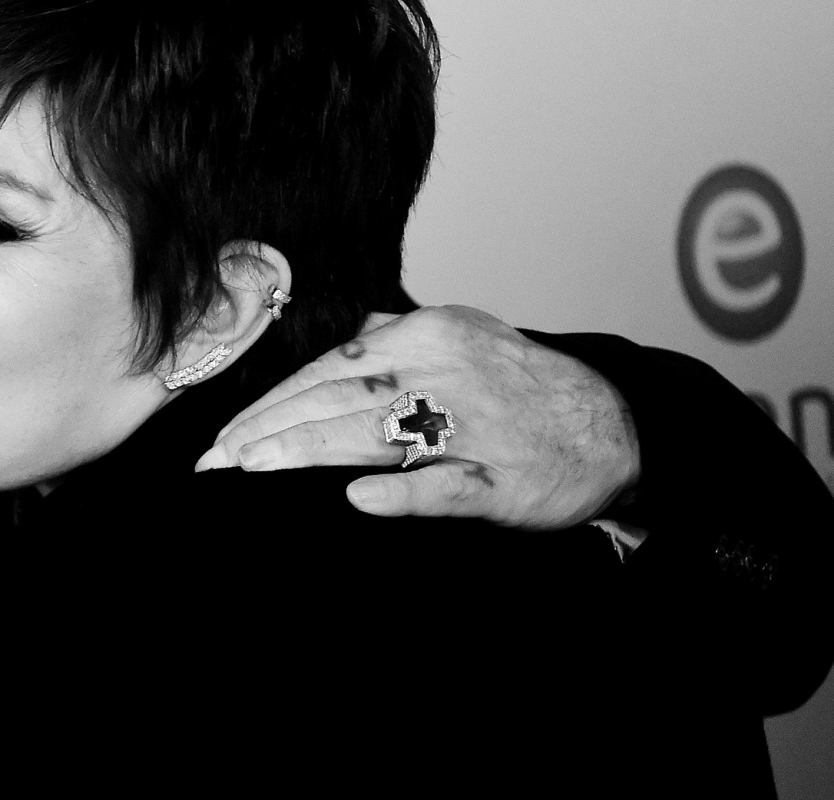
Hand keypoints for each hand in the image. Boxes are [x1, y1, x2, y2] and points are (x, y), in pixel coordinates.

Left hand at [196, 305, 639, 529]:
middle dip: (268, 429)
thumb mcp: (467, 335)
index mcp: (431, 334)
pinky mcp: (500, 480)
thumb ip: (401, 335)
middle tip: (216, 457)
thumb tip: (348, 339)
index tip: (227, 429)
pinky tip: (357, 499)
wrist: (617, 424)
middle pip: (337, 399)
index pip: (331, 368)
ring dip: (306, 451)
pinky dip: (401, 493)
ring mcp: (473, 428)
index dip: (273, 400)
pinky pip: (442, 487)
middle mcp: (446, 373)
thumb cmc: (529, 385)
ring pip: (373, 436)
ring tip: (251, 467)